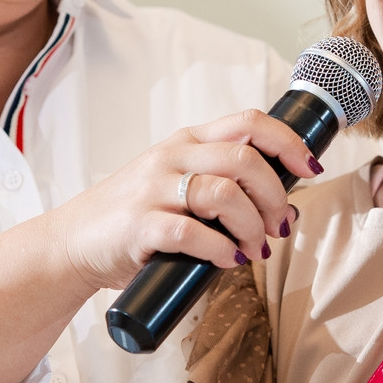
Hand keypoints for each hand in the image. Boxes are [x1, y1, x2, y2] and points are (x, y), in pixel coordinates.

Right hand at [49, 109, 319, 290]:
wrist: (72, 243)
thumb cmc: (132, 218)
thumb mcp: (175, 185)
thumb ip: (220, 187)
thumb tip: (282, 210)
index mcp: (187, 142)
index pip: (249, 122)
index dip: (288, 143)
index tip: (310, 170)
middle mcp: (172, 157)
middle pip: (244, 159)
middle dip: (275, 196)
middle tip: (280, 227)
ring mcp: (153, 190)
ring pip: (224, 193)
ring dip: (252, 226)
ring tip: (255, 250)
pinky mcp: (140, 225)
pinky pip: (192, 232)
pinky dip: (219, 249)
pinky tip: (228, 260)